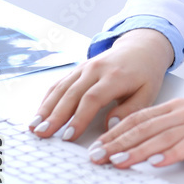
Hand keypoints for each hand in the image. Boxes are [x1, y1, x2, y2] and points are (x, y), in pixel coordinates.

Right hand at [30, 29, 174, 140]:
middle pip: (72, 93)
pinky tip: (40, 113)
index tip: (69, 136)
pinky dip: (48, 99)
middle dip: (56, 115)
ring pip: (62, 88)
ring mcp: (85, 67)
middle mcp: (96, 69)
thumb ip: (131, 110)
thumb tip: (110, 125)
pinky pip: (60, 83)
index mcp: (116, 76)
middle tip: (44, 134)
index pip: (93, 98)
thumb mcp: (148, 92)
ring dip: (46, 108)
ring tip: (34, 127)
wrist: (141, 47)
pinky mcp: (78, 69)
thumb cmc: (145, 73)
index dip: (79, 118)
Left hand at [88, 87, 183, 167]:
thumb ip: (178, 127)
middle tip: (95, 158)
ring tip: (116, 163)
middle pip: (144, 127)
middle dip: (116, 143)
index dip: (115, 133)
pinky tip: (156, 163)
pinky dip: (170, 153)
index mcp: (181, 107)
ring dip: (136, 151)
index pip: (140, 118)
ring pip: (161, 136)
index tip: (96, 147)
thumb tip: (153, 146)